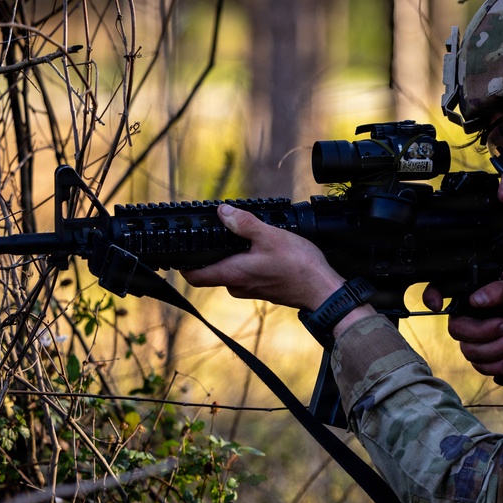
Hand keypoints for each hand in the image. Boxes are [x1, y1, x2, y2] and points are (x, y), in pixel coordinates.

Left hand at [181, 204, 344, 310]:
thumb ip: (243, 224)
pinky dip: (249, 262)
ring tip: (246, 238)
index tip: (179, 251)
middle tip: (218, 232)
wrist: (323, 290)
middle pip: (213, 270)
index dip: (183, 264)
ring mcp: (252, 290)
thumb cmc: (298, 266)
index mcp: (233, 274)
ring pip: (232, 271)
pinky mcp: (265, 289)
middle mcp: (238, 286)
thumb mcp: (269, 236)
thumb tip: (223, 212)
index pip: (195, 276)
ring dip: (235, 256)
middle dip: (214, 252)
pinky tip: (263, 250)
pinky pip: (248, 275)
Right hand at [422, 271, 502, 378]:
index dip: (432, 295)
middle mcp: (470, 314)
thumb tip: (476, 299)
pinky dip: (495, 365)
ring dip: (494, 348)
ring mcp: (476, 338)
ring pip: (468, 350)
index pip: (443, 289)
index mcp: (475, 291)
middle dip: (482, 331)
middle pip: (456, 328)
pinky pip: (479, 366)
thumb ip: (501, 290)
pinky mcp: (485, 358)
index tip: (437, 305)